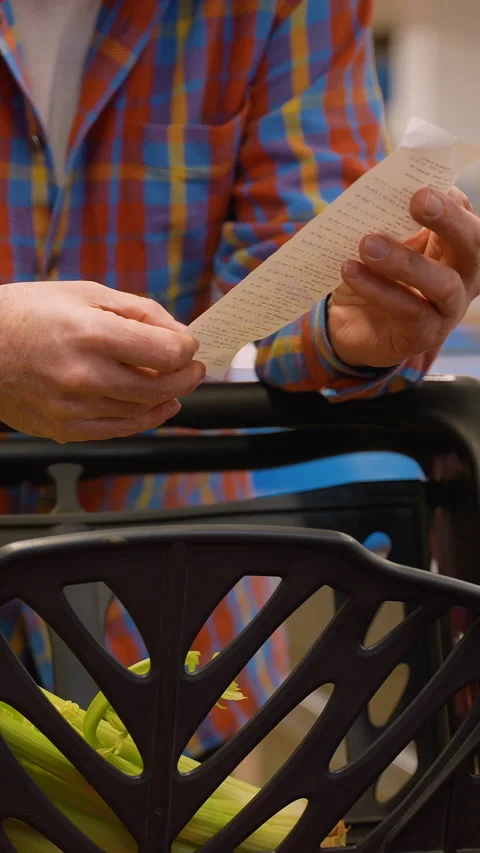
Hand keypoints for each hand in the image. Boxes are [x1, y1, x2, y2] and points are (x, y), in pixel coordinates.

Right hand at [0, 280, 204, 440]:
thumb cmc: (28, 313)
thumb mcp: (86, 293)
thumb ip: (139, 311)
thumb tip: (178, 332)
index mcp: (93, 334)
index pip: (166, 353)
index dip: (187, 349)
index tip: (188, 345)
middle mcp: (86, 375)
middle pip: (161, 387)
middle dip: (188, 377)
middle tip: (194, 368)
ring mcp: (75, 407)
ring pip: (143, 411)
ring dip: (169, 398)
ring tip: (175, 386)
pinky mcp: (65, 428)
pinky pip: (119, 430)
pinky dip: (144, 419)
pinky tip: (154, 407)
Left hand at [328, 187, 479, 367]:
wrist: (349, 323)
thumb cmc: (374, 274)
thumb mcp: (383, 239)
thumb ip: (390, 216)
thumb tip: (387, 185)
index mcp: (456, 247)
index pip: (467, 217)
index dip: (451, 200)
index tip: (423, 183)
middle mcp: (463, 277)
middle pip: (474, 246)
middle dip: (450, 220)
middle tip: (418, 200)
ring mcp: (448, 310)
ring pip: (443, 284)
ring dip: (406, 262)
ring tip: (367, 244)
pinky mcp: (425, 336)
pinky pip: (409, 312)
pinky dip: (379, 290)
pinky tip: (351, 272)